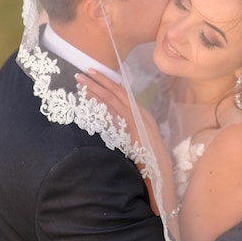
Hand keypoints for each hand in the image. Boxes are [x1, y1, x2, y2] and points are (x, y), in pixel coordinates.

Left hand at [74, 69, 173, 216]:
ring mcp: (136, 116)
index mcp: (140, 113)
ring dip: (96, 88)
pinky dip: (101, 102)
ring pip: (113, 98)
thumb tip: (111, 120)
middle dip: (99, 81)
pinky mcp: (132, 124)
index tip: (94, 76)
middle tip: (82, 73)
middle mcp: (139, 111)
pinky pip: (113, 110)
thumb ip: (127, 127)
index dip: (107, 83)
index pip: (121, 94)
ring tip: (82, 80)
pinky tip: (90, 97)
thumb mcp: (137, 138)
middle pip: (116, 92)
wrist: (160, 167)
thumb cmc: (149, 156)